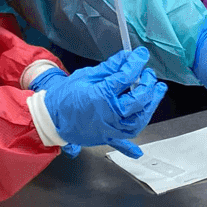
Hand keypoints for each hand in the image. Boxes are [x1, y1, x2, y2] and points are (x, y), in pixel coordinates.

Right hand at [33, 48, 166, 157]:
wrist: (50, 117)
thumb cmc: (66, 95)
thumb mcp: (88, 75)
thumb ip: (110, 67)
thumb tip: (127, 57)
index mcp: (102, 95)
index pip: (126, 77)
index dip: (136, 63)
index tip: (141, 55)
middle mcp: (109, 114)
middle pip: (137, 100)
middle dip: (147, 85)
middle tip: (149, 74)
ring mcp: (109, 129)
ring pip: (137, 120)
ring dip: (150, 106)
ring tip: (156, 92)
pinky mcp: (106, 138)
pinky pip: (122, 143)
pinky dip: (131, 147)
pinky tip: (139, 151)